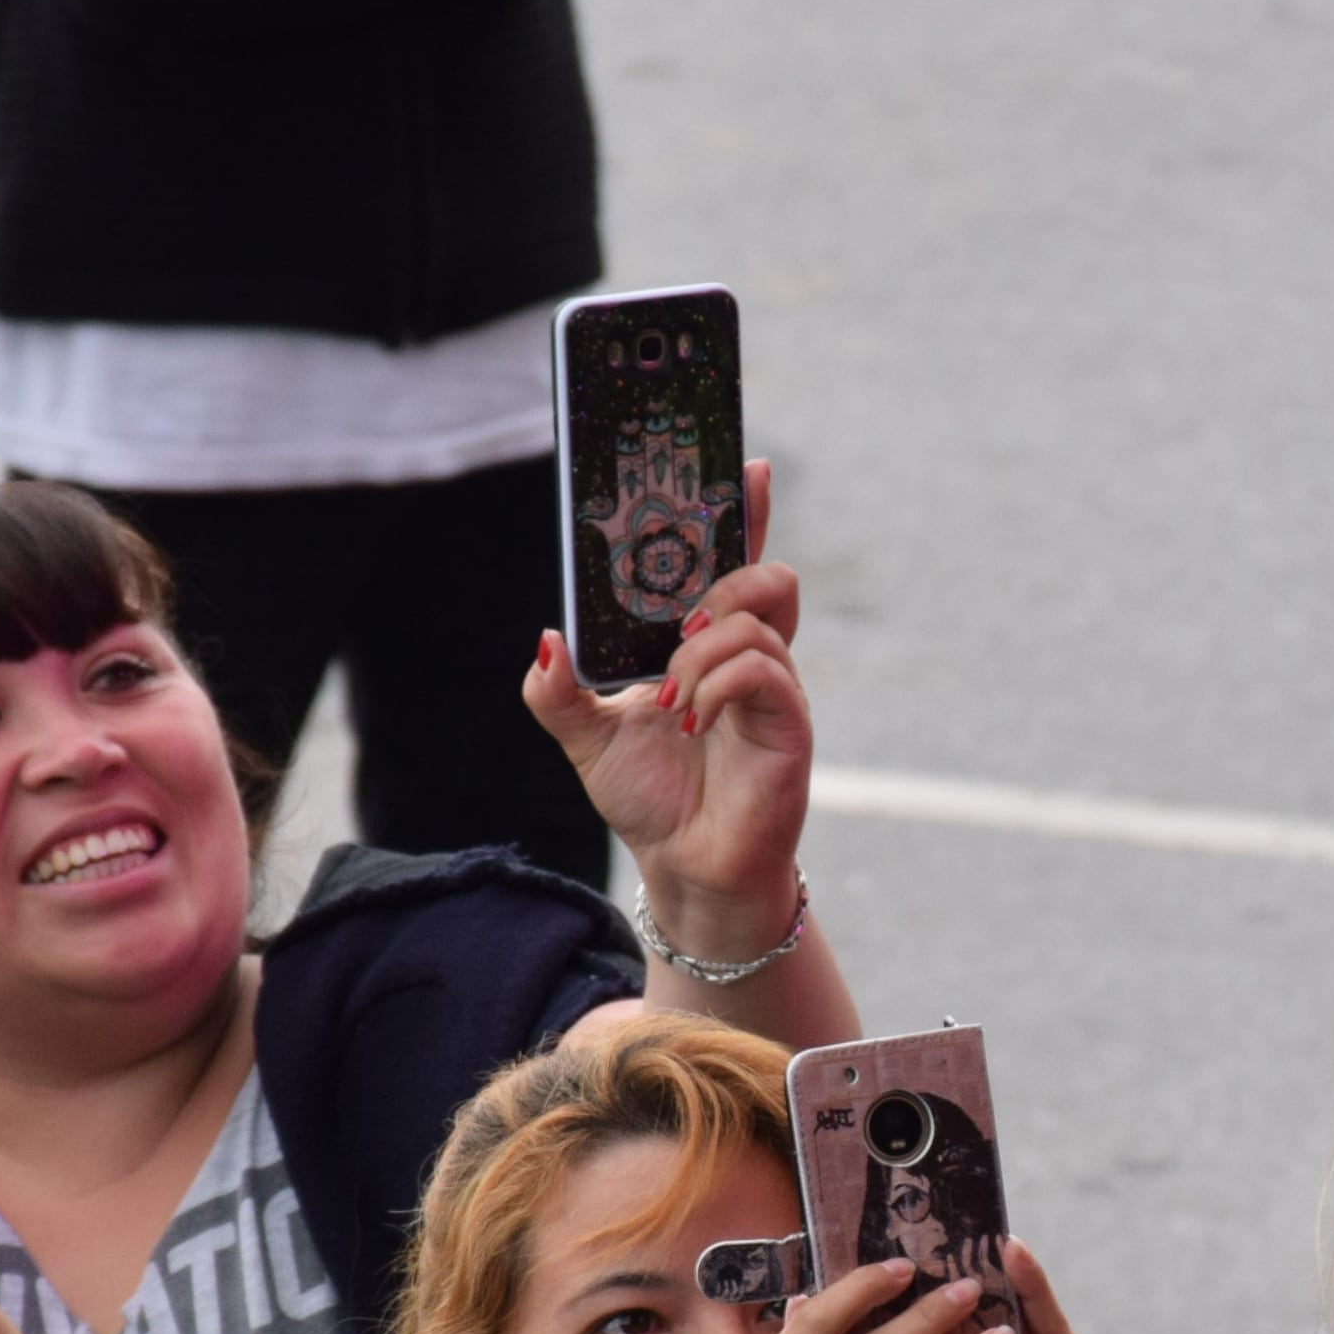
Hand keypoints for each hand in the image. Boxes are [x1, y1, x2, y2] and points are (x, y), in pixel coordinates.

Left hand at [526, 488, 813, 942]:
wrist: (684, 867)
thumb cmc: (650, 797)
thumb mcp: (584, 735)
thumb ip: (557, 689)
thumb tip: (546, 639)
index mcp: (704, 644)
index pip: (732, 563)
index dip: (745, 512)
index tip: (746, 466)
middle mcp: (747, 658)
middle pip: (766, 576)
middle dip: (725, 573)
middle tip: (677, 618)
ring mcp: (773, 691)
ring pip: (759, 620)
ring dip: (701, 648)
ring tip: (669, 697)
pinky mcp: (787, 727)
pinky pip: (765, 672)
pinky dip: (719, 684)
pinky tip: (692, 717)